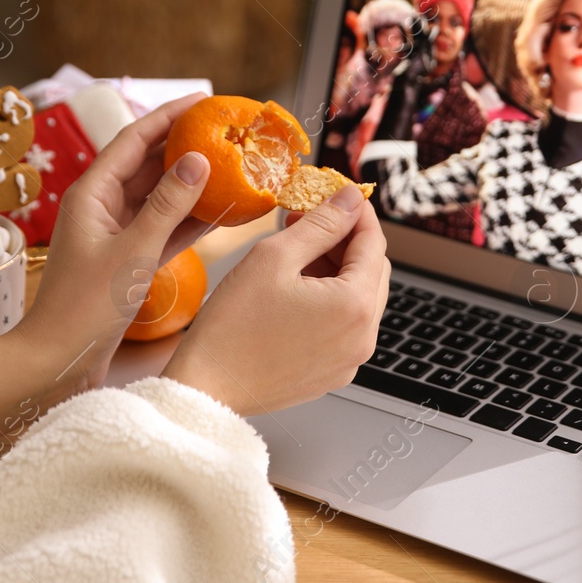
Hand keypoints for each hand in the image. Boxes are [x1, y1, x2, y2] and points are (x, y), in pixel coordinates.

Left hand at [14, 92, 214, 402]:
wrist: (57, 361)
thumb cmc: (85, 307)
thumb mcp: (133, 251)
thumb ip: (167, 205)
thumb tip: (197, 160)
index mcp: (91, 193)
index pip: (134, 139)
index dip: (169, 115)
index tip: (205, 100)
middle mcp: (102, 206)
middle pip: (148, 163)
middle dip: (185, 144)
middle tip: (225, 130)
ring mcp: (116, 233)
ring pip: (160, 196)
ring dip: (192, 182)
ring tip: (231, 163)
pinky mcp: (128, 258)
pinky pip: (164, 228)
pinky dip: (190, 219)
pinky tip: (222, 211)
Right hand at [162, 187, 389, 416]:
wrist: (207, 388)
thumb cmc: (233, 326)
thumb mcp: (275, 257)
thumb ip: (321, 223)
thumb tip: (351, 200)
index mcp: (354, 306)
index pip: (374, 243)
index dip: (357, 212)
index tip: (339, 195)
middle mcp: (363, 337)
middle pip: (372, 270)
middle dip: (345, 239)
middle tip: (309, 220)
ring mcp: (351, 359)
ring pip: (359, 298)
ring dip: (337, 268)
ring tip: (296, 252)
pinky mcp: (334, 372)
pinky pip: (345, 325)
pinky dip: (330, 299)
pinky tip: (296, 287)